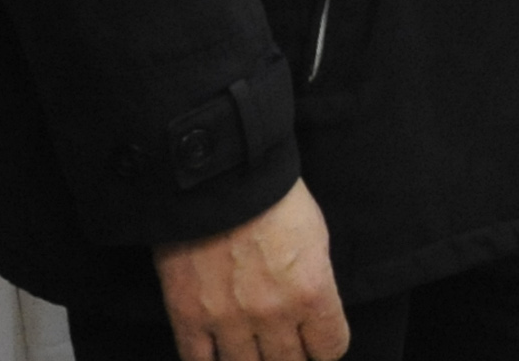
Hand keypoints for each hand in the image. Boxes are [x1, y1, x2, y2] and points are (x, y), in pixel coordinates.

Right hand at [152, 179, 348, 360]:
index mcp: (311, 290)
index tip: (317, 340)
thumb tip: (312, 314)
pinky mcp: (188, 317)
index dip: (325, 345)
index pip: (330, 348)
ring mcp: (228, 319)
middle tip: (285, 345)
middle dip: (291, 356)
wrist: (217, 176)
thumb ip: (314, 283)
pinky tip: (217, 350)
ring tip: (251, 346)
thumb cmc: (272, 198)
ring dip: (251, 360)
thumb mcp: (315, 237)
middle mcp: (273, 313)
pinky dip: (210, 359)